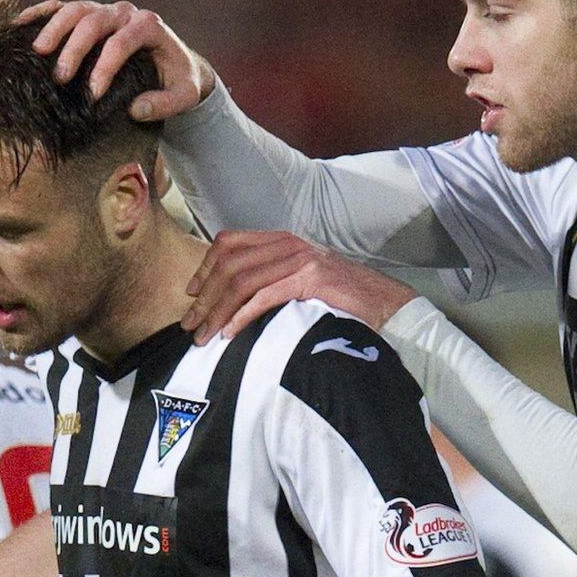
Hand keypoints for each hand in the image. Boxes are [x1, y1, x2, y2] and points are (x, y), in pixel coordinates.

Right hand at [17, 0, 215, 119]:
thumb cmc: (178, 80)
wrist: (176, 62)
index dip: (105, 68)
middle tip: (60, 78)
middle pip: (95, 21)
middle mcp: (126, 12)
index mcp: (149, 27)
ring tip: (37, 52)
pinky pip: (62, 7)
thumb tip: (136, 109)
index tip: (93, 95)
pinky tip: (19, 25)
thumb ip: (166, 104)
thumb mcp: (184, 95)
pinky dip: (41, 13)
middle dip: (75, 49)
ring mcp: (105, 10)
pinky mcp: (90, 14)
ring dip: (54, 28)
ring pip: (76, 9)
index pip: (122, 42)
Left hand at [183, 230, 418, 342]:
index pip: (229, 242)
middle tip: (190, 324)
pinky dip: (242, 316)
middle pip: (229, 263)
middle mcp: (288, 244)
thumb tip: (235, 301)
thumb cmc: (344, 299)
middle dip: (204, 296)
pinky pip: (264, 296)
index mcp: (283, 240)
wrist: (387, 303)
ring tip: (204, 336)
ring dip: (217, 311)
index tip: (191, 293)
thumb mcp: (303, 280)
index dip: (205, 266)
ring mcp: (300, 259)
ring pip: (242, 280)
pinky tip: (230, 333)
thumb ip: (274, 280)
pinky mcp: (310, 279)